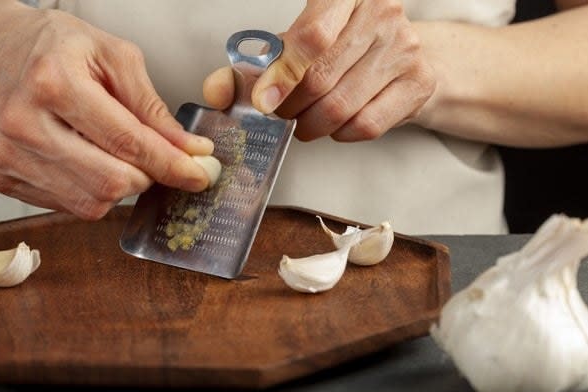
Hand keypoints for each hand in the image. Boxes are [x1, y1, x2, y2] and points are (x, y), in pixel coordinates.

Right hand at [0, 1, 212, 219]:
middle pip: (110, 182)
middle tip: (158, 160)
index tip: (199, 174)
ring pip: (91, 203)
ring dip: (122, 186)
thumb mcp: (114, 56)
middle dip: (148, 177)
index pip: (126, 142)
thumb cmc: (56, 48)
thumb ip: (152, 107)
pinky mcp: (2, 177)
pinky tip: (90, 160)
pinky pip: (69, 206)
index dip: (170, 164)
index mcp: (53, 82)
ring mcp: (8, 156)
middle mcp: (24, 123)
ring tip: (118, 154)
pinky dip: (94, 191)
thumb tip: (188, 149)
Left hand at [204, 0, 434, 141]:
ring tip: (304, 122)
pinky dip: (340, 134)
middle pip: (321, 79)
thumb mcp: (297, 43)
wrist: (400, 53)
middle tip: (280, 115)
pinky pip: (365, 125)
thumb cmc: (341, 45)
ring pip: (341, 107)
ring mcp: (405, 48)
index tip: (262, 102)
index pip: (312, 38)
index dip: (282, 76)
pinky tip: (336, 124)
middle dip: (290, 108)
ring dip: (311, 126)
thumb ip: (255, 65)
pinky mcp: (418, 83)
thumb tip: (217, 91)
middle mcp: (381, 13)